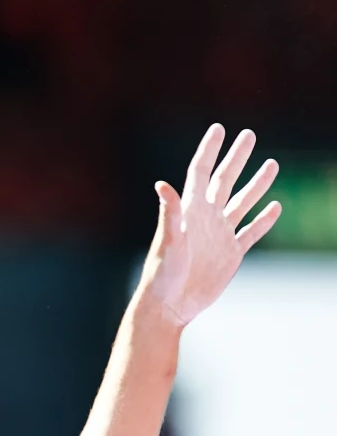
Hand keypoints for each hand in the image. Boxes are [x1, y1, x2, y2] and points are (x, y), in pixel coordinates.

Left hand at [140, 124, 280, 327]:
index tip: (219, 129)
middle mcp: (206, 218)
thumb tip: (162, 184)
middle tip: (249, 135)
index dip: (210, 150)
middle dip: (237, 157)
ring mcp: (220, 235)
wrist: (170, 306)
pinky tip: (275, 207)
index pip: (201, 172)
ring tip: (272, 164)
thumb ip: (169, 212)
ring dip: (256, 185)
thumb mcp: (167, 241)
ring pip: (242, 203)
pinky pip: (251, 232)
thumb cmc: (162, 275)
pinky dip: (263, 220)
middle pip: (225, 180)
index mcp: (190, 210)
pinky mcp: (230, 254)